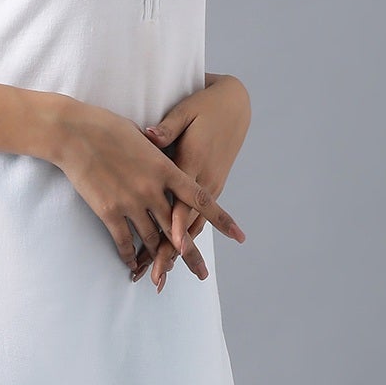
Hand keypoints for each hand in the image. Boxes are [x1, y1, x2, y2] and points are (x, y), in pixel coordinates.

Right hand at [50, 97, 245, 277]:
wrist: (74, 132)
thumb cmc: (107, 127)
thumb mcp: (143, 136)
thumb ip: (161, 154)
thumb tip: (169, 156)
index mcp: (166, 169)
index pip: (200, 199)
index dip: (221, 218)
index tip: (238, 236)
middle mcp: (153, 190)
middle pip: (177, 230)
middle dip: (190, 255)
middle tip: (201, 274)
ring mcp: (131, 202)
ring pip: (152, 238)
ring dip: (158, 256)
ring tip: (164, 273)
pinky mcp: (109, 211)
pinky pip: (124, 241)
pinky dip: (130, 255)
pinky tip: (134, 264)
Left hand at [134, 76, 250, 289]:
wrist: (236, 105)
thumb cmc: (204, 106)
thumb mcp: (186, 112)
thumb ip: (167, 128)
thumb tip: (149, 135)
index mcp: (195, 163)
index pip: (184, 202)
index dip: (176, 227)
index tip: (169, 249)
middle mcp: (204, 181)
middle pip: (186, 225)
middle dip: (171, 254)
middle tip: (156, 279)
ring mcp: (210, 186)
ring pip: (193, 229)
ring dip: (175, 255)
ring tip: (158, 278)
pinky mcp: (210, 188)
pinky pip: (196, 221)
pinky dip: (183, 241)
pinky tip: (169, 258)